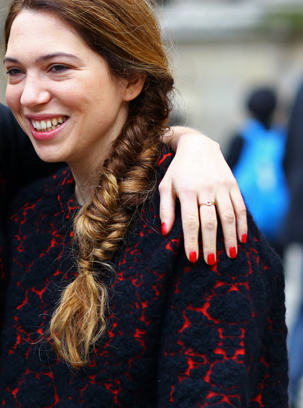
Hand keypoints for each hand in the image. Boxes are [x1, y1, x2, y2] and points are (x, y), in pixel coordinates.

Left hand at [159, 127, 247, 263]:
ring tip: (230, 254)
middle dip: (211, 243)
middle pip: (210, 221)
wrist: (197, 145)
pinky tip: (241, 238)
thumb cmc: (177, 170)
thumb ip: (165, 208)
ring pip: (229, 216)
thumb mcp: (165, 186)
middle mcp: (205, 189)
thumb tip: (165, 231)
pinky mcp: (233, 184)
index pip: (190, 221)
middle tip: (210, 261)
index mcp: (186, 191)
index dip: (192, 240)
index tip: (193, 257)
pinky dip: (242, 224)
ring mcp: (221, 186)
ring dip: (230, 237)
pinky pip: (240, 207)